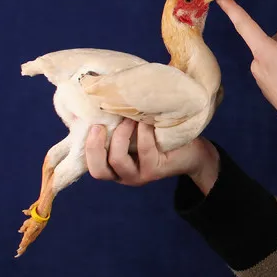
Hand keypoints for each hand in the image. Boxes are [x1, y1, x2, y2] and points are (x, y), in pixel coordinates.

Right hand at [85, 120, 219, 193]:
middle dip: (94, 146)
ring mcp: (138, 176)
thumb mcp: (133, 130)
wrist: (192, 150)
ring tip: (128, 118)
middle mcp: (122, 175)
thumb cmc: (158, 135)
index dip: (84, 146)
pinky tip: (146, 121)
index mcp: (112, 166)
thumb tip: (90, 100)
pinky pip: (144, 150)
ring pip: (118, 160)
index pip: (88, 165)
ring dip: (120, 135)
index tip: (89, 122)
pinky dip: (143, 132)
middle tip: (99, 125)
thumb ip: (114, 123)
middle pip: (98, 170)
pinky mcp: (154, 171)